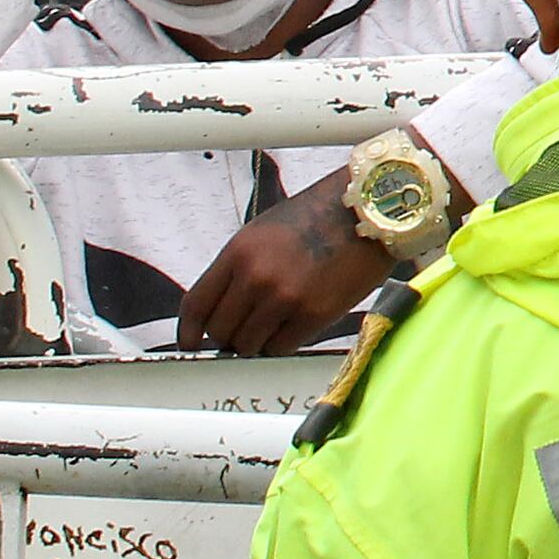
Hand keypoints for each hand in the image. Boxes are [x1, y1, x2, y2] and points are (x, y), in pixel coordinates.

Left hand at [183, 174, 392, 355]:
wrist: (370, 211)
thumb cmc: (321, 215)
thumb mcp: (263, 233)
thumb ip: (238, 269)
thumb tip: (223, 307)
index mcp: (239, 253)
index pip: (196, 305)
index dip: (188, 331)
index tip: (191, 342)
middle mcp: (256, 277)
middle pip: (220, 331)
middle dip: (228, 336)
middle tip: (242, 332)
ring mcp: (285, 298)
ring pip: (248, 344)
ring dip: (256, 342)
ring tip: (272, 326)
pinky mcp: (314, 314)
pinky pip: (281, 347)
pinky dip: (281, 344)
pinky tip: (292, 327)